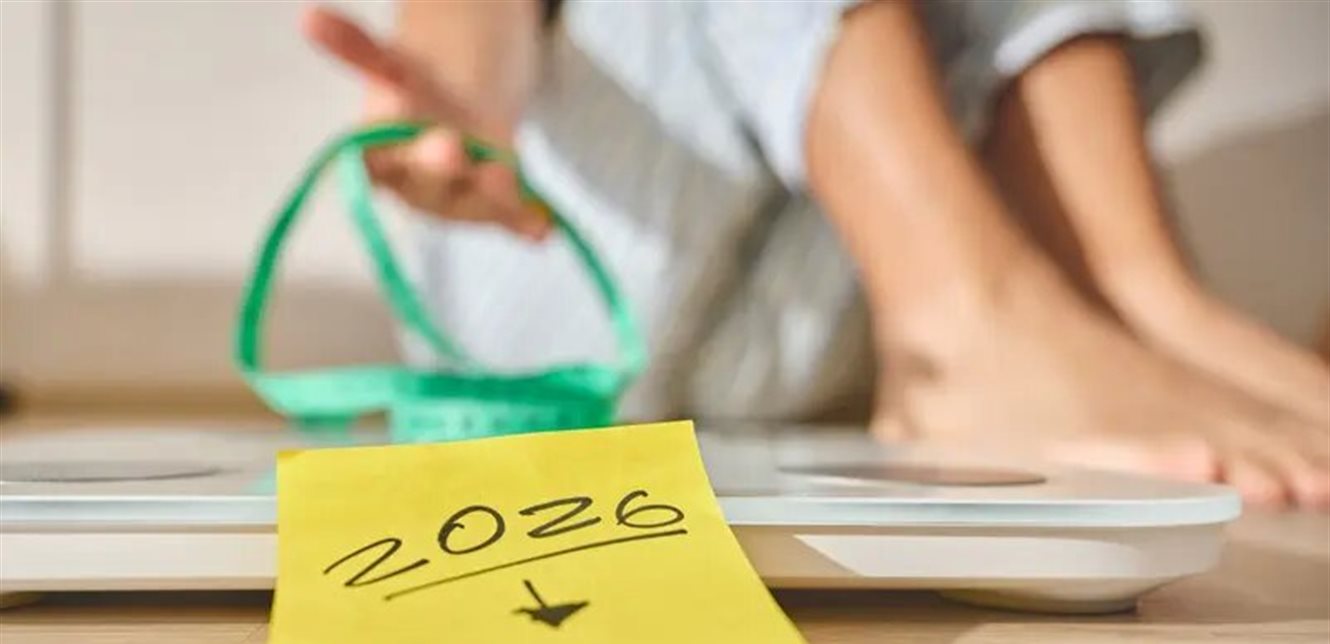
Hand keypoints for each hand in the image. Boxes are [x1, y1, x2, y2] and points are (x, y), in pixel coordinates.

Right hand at [301, 6, 550, 239]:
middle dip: (438, 166)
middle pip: (426, 181)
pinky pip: (512, 217)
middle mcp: (417, 185)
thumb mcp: (390, 66)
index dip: (380, 157)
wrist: (460, 122)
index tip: (381, 145)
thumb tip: (308, 18)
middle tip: (450, 147)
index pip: (373, 162)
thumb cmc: (418, 97)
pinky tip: (544, 230)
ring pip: (474, 199)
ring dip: (491, 191)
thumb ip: (356, 50)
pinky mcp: (496, 209)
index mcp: (381, 154)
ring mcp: (458, 201)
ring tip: (507, 176)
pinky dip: (527, 223)